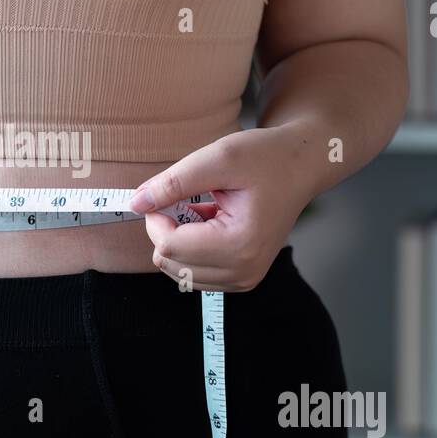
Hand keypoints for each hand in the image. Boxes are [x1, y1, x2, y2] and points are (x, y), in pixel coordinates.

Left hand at [129, 126, 315, 292]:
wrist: (300, 166)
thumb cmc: (265, 157)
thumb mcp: (217, 158)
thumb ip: (173, 183)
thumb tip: (136, 203)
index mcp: (241, 245)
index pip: (169, 246)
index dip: (156, 216)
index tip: (167, 191)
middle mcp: (244, 271)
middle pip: (170, 263)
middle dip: (167, 229)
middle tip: (188, 198)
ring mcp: (244, 279)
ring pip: (178, 271)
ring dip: (179, 240)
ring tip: (204, 210)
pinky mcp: (241, 279)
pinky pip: (193, 273)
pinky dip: (190, 249)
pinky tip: (209, 224)